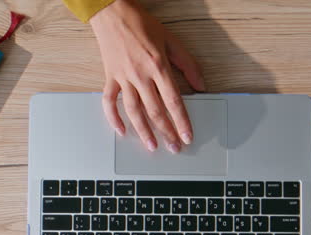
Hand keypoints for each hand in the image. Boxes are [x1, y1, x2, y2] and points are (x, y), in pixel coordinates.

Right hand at [89, 0, 204, 152]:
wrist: (112, 13)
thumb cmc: (141, 24)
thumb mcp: (171, 40)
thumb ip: (188, 64)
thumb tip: (201, 85)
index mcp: (158, 66)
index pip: (173, 101)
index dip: (182, 121)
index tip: (187, 135)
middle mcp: (140, 75)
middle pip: (155, 111)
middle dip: (167, 132)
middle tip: (174, 147)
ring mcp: (123, 77)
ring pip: (134, 111)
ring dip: (143, 131)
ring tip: (152, 145)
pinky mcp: (110, 77)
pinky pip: (109, 102)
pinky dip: (113, 118)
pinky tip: (122, 130)